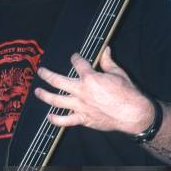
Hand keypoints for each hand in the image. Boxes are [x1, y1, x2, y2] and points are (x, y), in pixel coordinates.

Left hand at [34, 47, 153, 133]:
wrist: (133, 113)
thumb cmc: (127, 93)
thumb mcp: (118, 73)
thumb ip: (108, 61)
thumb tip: (106, 50)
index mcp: (90, 78)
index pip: (78, 63)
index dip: (75, 58)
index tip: (74, 57)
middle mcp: (81, 91)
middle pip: (57, 81)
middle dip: (47, 74)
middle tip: (41, 71)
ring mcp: (80, 106)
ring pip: (56, 100)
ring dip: (45, 95)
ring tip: (37, 92)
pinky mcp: (83, 119)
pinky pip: (65, 120)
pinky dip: (55, 120)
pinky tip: (49, 117)